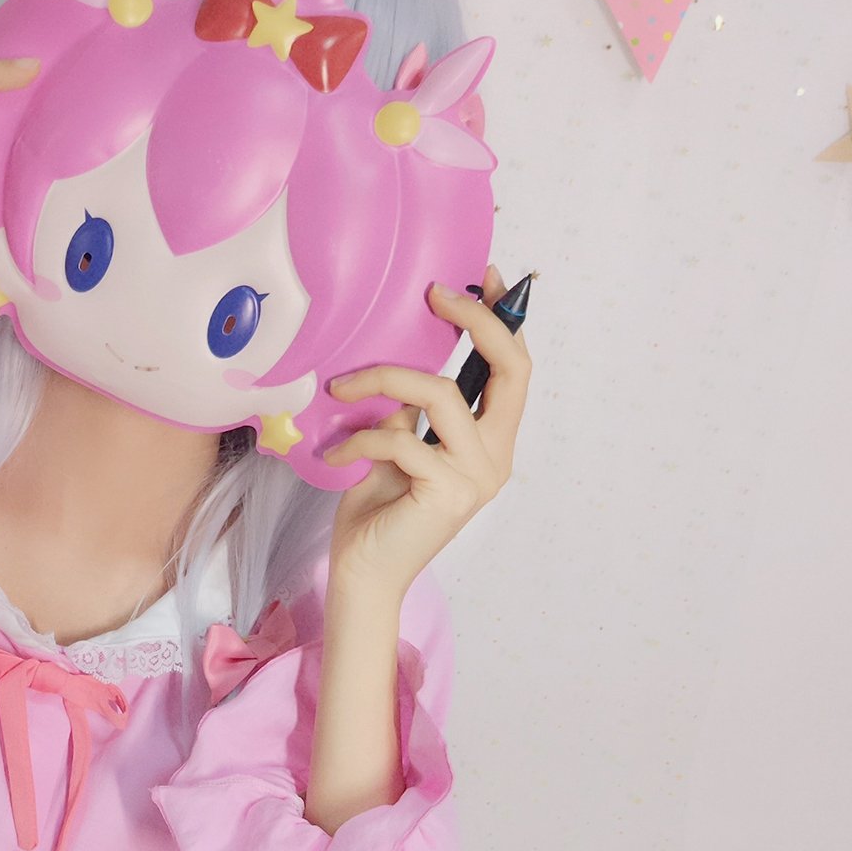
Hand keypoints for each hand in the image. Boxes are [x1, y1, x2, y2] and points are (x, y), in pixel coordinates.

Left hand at [321, 262, 528, 593]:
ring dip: (384, 381)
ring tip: (341, 391)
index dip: (505, 320)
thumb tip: (400, 356)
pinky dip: (361, 439)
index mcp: (491, 441)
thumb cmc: (378, 511)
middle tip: (435, 294)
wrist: (363, 574)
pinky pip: (401, 439)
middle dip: (477, 321)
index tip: (486, 276)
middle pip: (510, 369)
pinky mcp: (448, 493)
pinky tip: (337, 452)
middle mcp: (496, 457)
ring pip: (440, 396)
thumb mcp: (396, 445)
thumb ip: (411, 409)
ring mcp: (477, 477)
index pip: (514, 370)